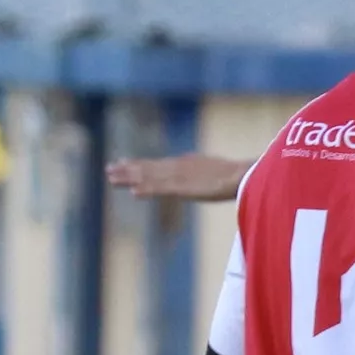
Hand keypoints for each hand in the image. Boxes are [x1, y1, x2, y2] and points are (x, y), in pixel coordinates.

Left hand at [107, 149, 248, 203]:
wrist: (245, 176)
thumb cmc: (240, 176)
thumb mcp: (222, 173)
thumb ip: (213, 175)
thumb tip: (219, 178)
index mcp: (188, 163)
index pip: (159, 164)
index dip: (141, 163)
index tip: (126, 162)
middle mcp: (179, 167)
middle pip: (149, 167)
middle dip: (129, 168)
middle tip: (110, 168)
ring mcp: (179, 176)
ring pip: (148, 176)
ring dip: (129, 177)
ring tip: (111, 177)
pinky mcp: (182, 188)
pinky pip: (159, 189)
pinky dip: (145, 189)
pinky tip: (132, 192)